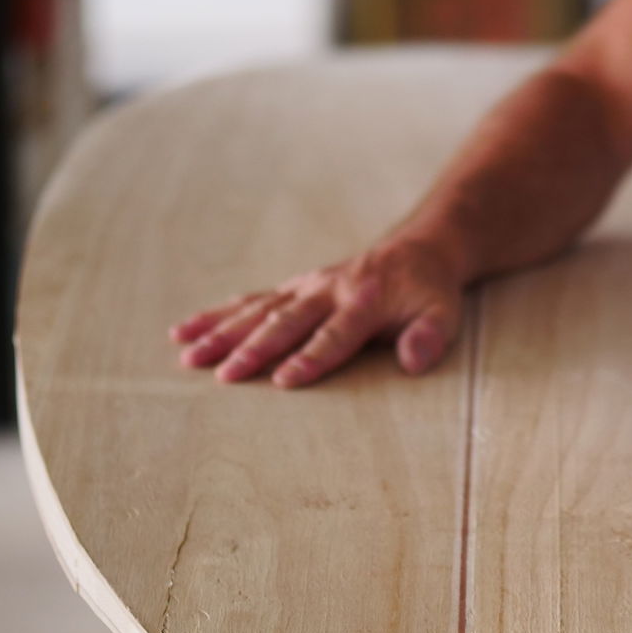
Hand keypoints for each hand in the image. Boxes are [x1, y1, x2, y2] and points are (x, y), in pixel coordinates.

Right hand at [168, 239, 465, 386]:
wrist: (418, 251)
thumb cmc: (430, 293)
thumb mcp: (445, 314)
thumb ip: (430, 337)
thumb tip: (414, 361)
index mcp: (366, 300)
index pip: (335, 335)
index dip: (311, 358)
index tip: (283, 381)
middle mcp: (330, 289)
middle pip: (287, 322)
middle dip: (254, 349)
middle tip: (223, 375)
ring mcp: (307, 286)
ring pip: (260, 310)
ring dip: (224, 333)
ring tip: (189, 355)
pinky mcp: (294, 287)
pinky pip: (252, 300)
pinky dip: (219, 314)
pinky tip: (186, 329)